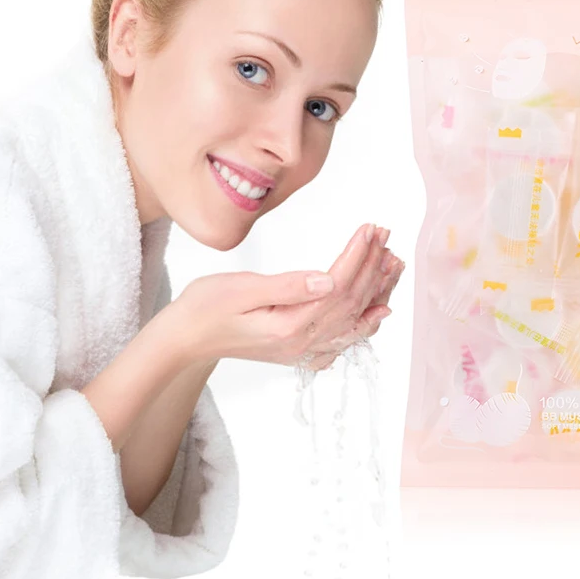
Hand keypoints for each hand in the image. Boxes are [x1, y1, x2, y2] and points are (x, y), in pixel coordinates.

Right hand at [169, 223, 403, 368]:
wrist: (185, 339)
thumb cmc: (205, 308)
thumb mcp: (241, 290)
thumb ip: (287, 286)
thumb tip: (328, 279)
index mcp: (290, 326)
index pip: (337, 285)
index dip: (358, 255)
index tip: (370, 228)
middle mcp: (303, 343)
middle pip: (351, 301)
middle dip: (372, 265)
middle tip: (385, 234)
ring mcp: (304, 350)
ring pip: (354, 320)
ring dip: (377, 290)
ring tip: (394, 263)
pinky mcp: (300, 350)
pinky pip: (343, 338)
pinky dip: (366, 322)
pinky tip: (380, 311)